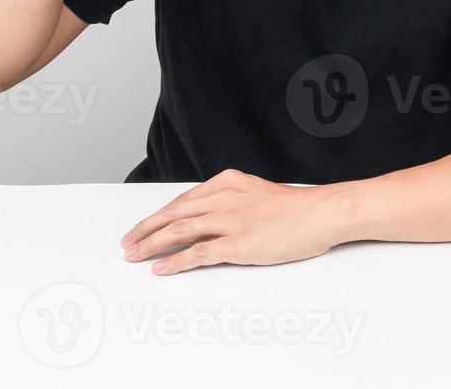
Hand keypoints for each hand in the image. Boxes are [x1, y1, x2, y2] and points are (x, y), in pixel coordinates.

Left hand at [120, 169, 353, 274]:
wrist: (322, 212)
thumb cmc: (296, 208)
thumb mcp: (257, 195)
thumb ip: (233, 202)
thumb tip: (210, 219)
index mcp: (227, 182)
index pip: (182, 200)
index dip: (158, 216)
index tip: (142, 227)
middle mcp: (224, 197)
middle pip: (173, 213)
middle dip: (146, 230)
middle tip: (128, 243)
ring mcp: (230, 219)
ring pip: (179, 231)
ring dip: (152, 245)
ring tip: (135, 256)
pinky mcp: (238, 242)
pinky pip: (198, 253)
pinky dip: (175, 261)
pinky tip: (161, 269)